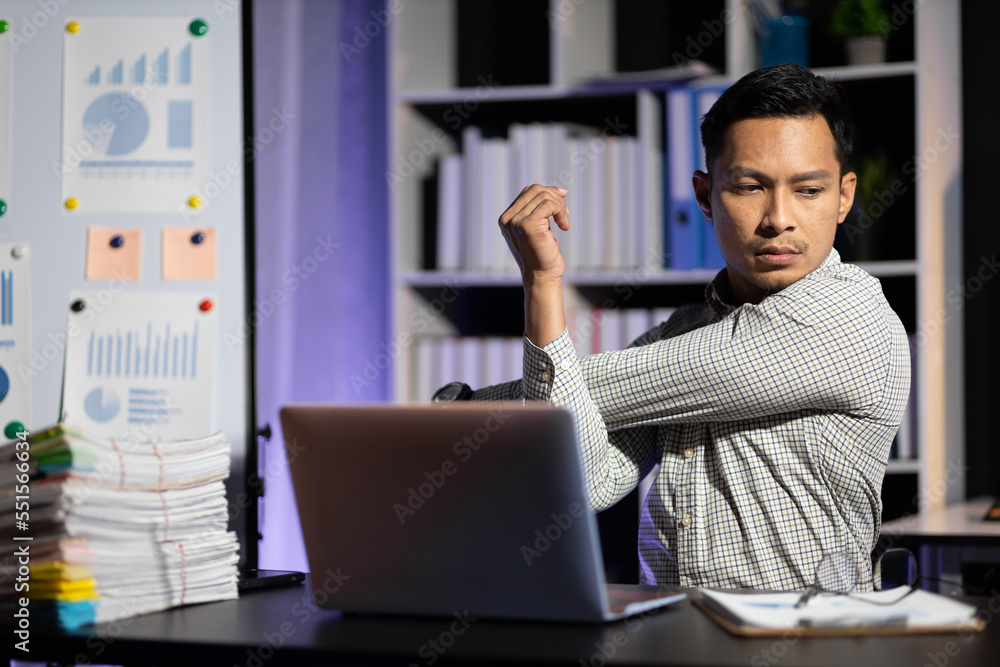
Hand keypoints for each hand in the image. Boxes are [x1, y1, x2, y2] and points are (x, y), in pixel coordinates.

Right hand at [498, 185, 569, 346]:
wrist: (542, 277)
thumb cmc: (542, 255)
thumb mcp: (538, 228)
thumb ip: (540, 210)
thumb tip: (559, 190)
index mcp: (506, 218)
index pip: (528, 191)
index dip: (548, 192)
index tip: (562, 202)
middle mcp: (507, 219)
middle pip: (535, 190)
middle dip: (555, 198)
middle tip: (565, 215)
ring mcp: (516, 222)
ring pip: (544, 196)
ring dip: (560, 206)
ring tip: (565, 222)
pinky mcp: (528, 226)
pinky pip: (549, 205)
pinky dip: (561, 212)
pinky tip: (565, 226)